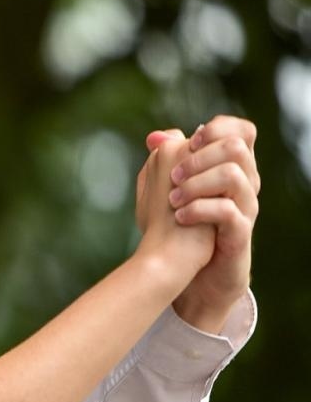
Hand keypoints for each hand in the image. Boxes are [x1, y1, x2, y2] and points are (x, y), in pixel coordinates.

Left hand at [142, 115, 258, 332]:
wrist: (188, 272)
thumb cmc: (178, 227)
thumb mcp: (166, 190)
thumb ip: (164, 162)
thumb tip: (156, 136)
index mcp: (229, 168)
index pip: (241, 131)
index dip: (216, 129)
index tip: (187, 144)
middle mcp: (244, 184)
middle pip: (236, 146)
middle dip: (198, 157)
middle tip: (173, 177)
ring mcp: (245, 208)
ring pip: (233, 175)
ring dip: (195, 183)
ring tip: (172, 200)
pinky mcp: (239, 233)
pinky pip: (228, 211)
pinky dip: (198, 209)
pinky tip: (180, 216)